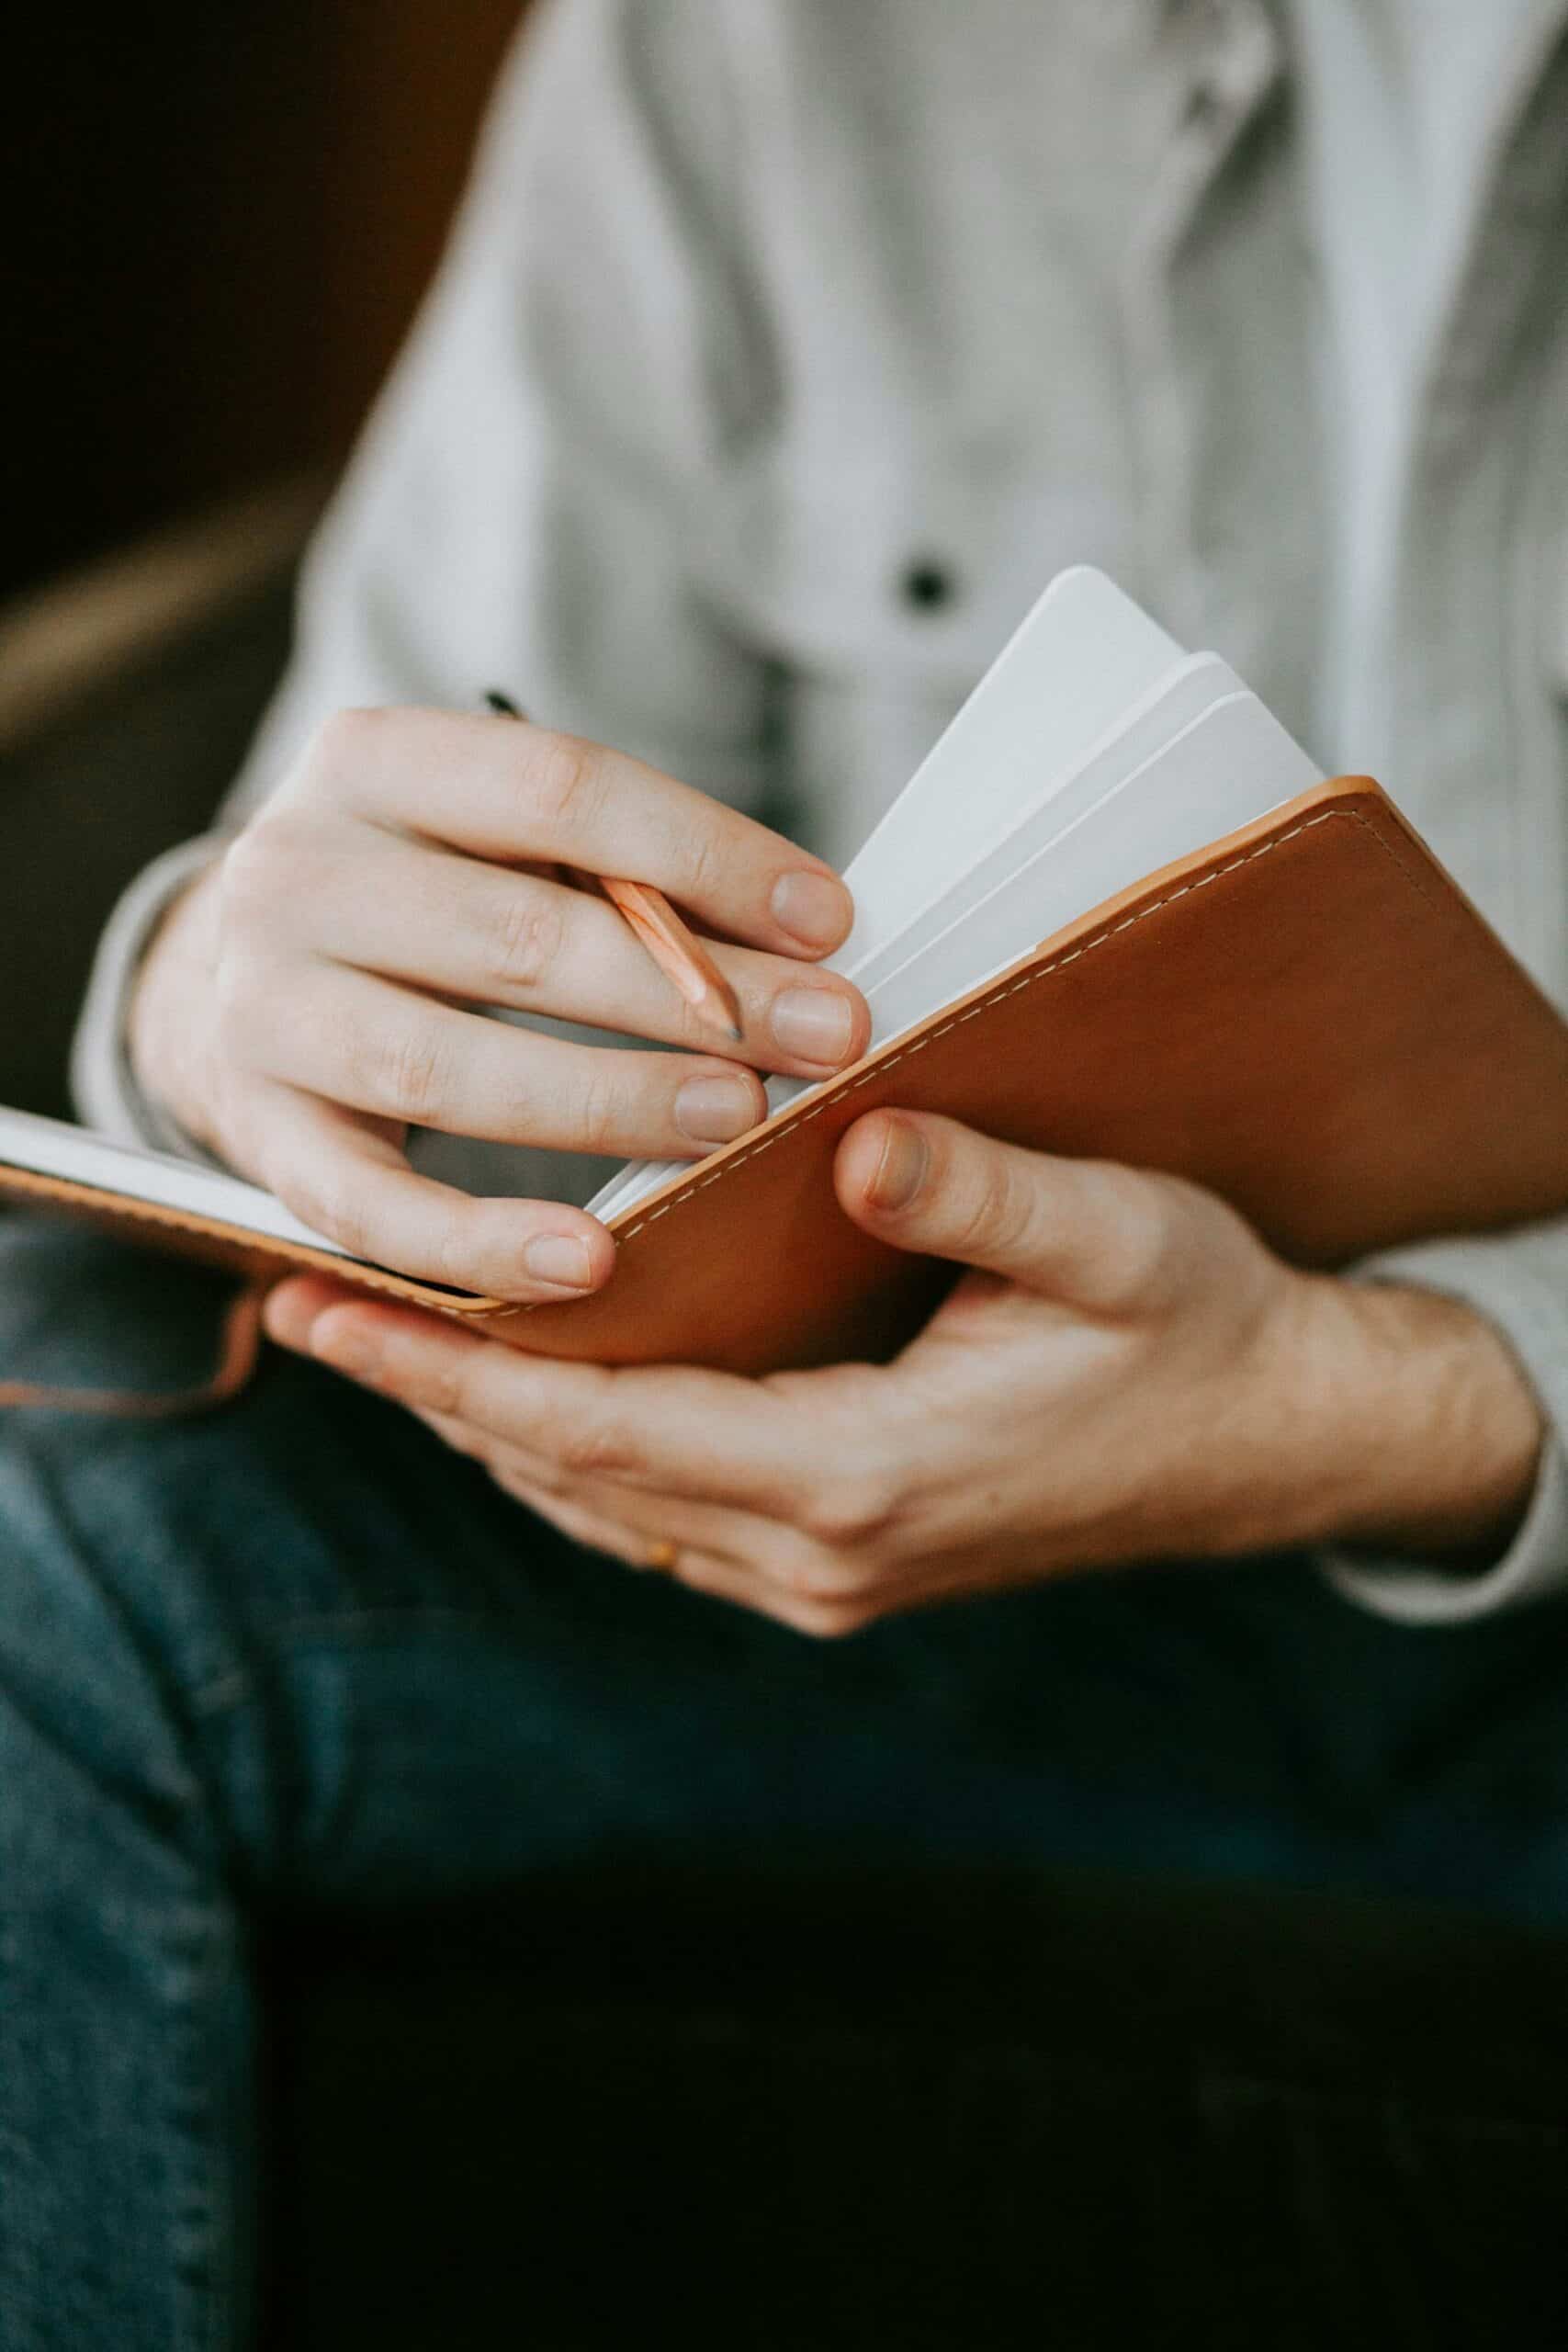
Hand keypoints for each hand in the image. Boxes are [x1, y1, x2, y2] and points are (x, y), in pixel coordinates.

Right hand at [130, 707, 868, 1300]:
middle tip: (827, 1034)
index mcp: (373, 761)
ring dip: (609, 1100)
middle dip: (691, 990)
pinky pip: (371, 1208)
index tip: (828, 920)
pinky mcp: (259, 1134)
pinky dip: (482, 1241)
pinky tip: (591, 1261)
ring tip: (738, 1118)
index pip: (558, 788)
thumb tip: (810, 937)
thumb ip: (622, 871)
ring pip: (447, 1067)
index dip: (704, 854)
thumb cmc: (428, 901)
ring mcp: (262, 1010)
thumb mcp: (497, 838)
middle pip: (514, 934)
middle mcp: (294, 874)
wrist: (230, 980)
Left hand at [262, 1111, 1545, 1635]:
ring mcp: (832, 1574)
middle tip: (309, 1303)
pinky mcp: (845, 1562)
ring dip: (496, 1429)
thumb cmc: (1201, 1325)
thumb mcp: (1114, 1235)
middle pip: (574, 1475)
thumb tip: (850, 1137)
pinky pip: (665, 1517)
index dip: (453, 1369)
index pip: (602, 1425)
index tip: (328, 1309)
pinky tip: (534, 1395)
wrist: (1281, 1441)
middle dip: (437, 1395)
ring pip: (609, 1507)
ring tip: (389, 1339)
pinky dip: (578, 1454)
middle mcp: (823, 1553)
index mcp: (864, 1472)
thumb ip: (978, 1192)